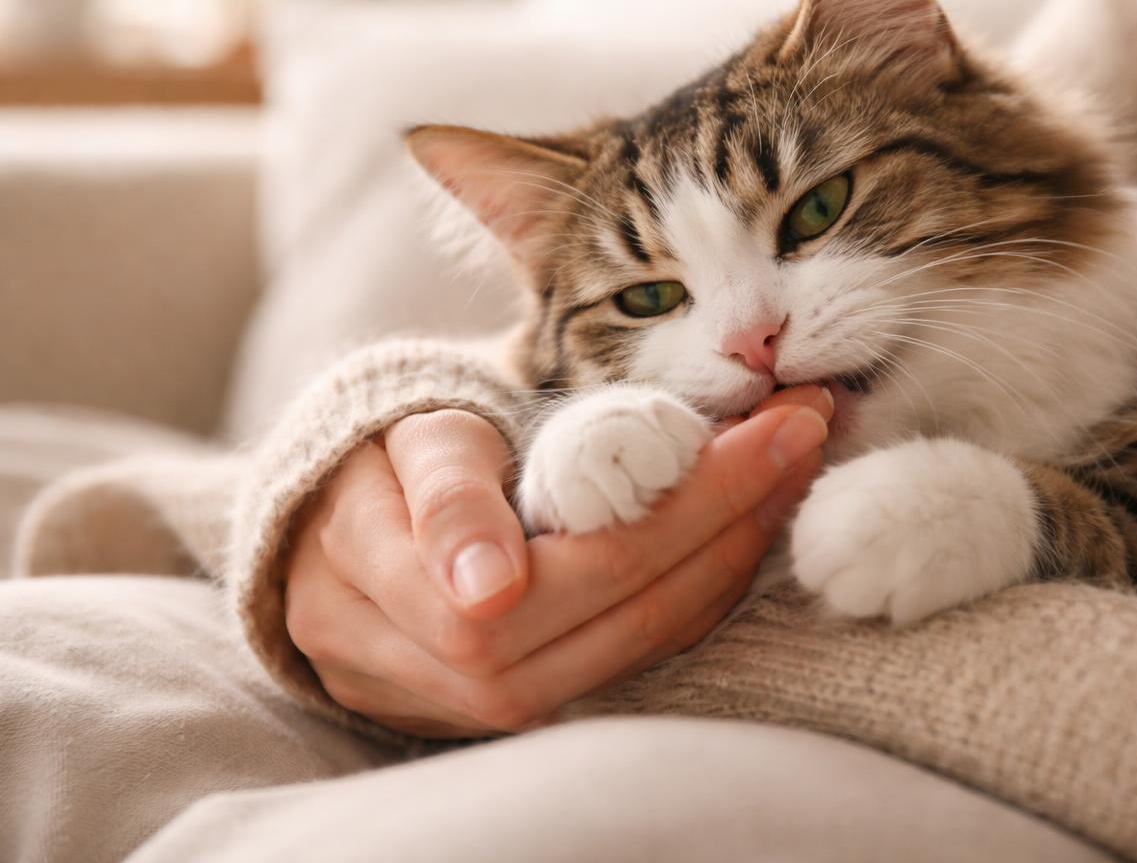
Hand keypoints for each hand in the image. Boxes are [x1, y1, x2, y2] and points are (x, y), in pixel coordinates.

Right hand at [283, 386, 832, 737]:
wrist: (328, 526)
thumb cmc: (379, 456)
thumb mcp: (406, 439)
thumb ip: (448, 498)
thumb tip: (492, 590)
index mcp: (400, 589)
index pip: (583, 561)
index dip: (697, 499)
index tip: (784, 423)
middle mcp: (442, 675)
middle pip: (625, 613)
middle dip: (735, 521)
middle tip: (808, 438)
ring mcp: (479, 707)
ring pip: (638, 648)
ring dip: (731, 560)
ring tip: (791, 477)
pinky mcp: (518, 712)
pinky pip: (628, 661)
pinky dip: (694, 595)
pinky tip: (744, 534)